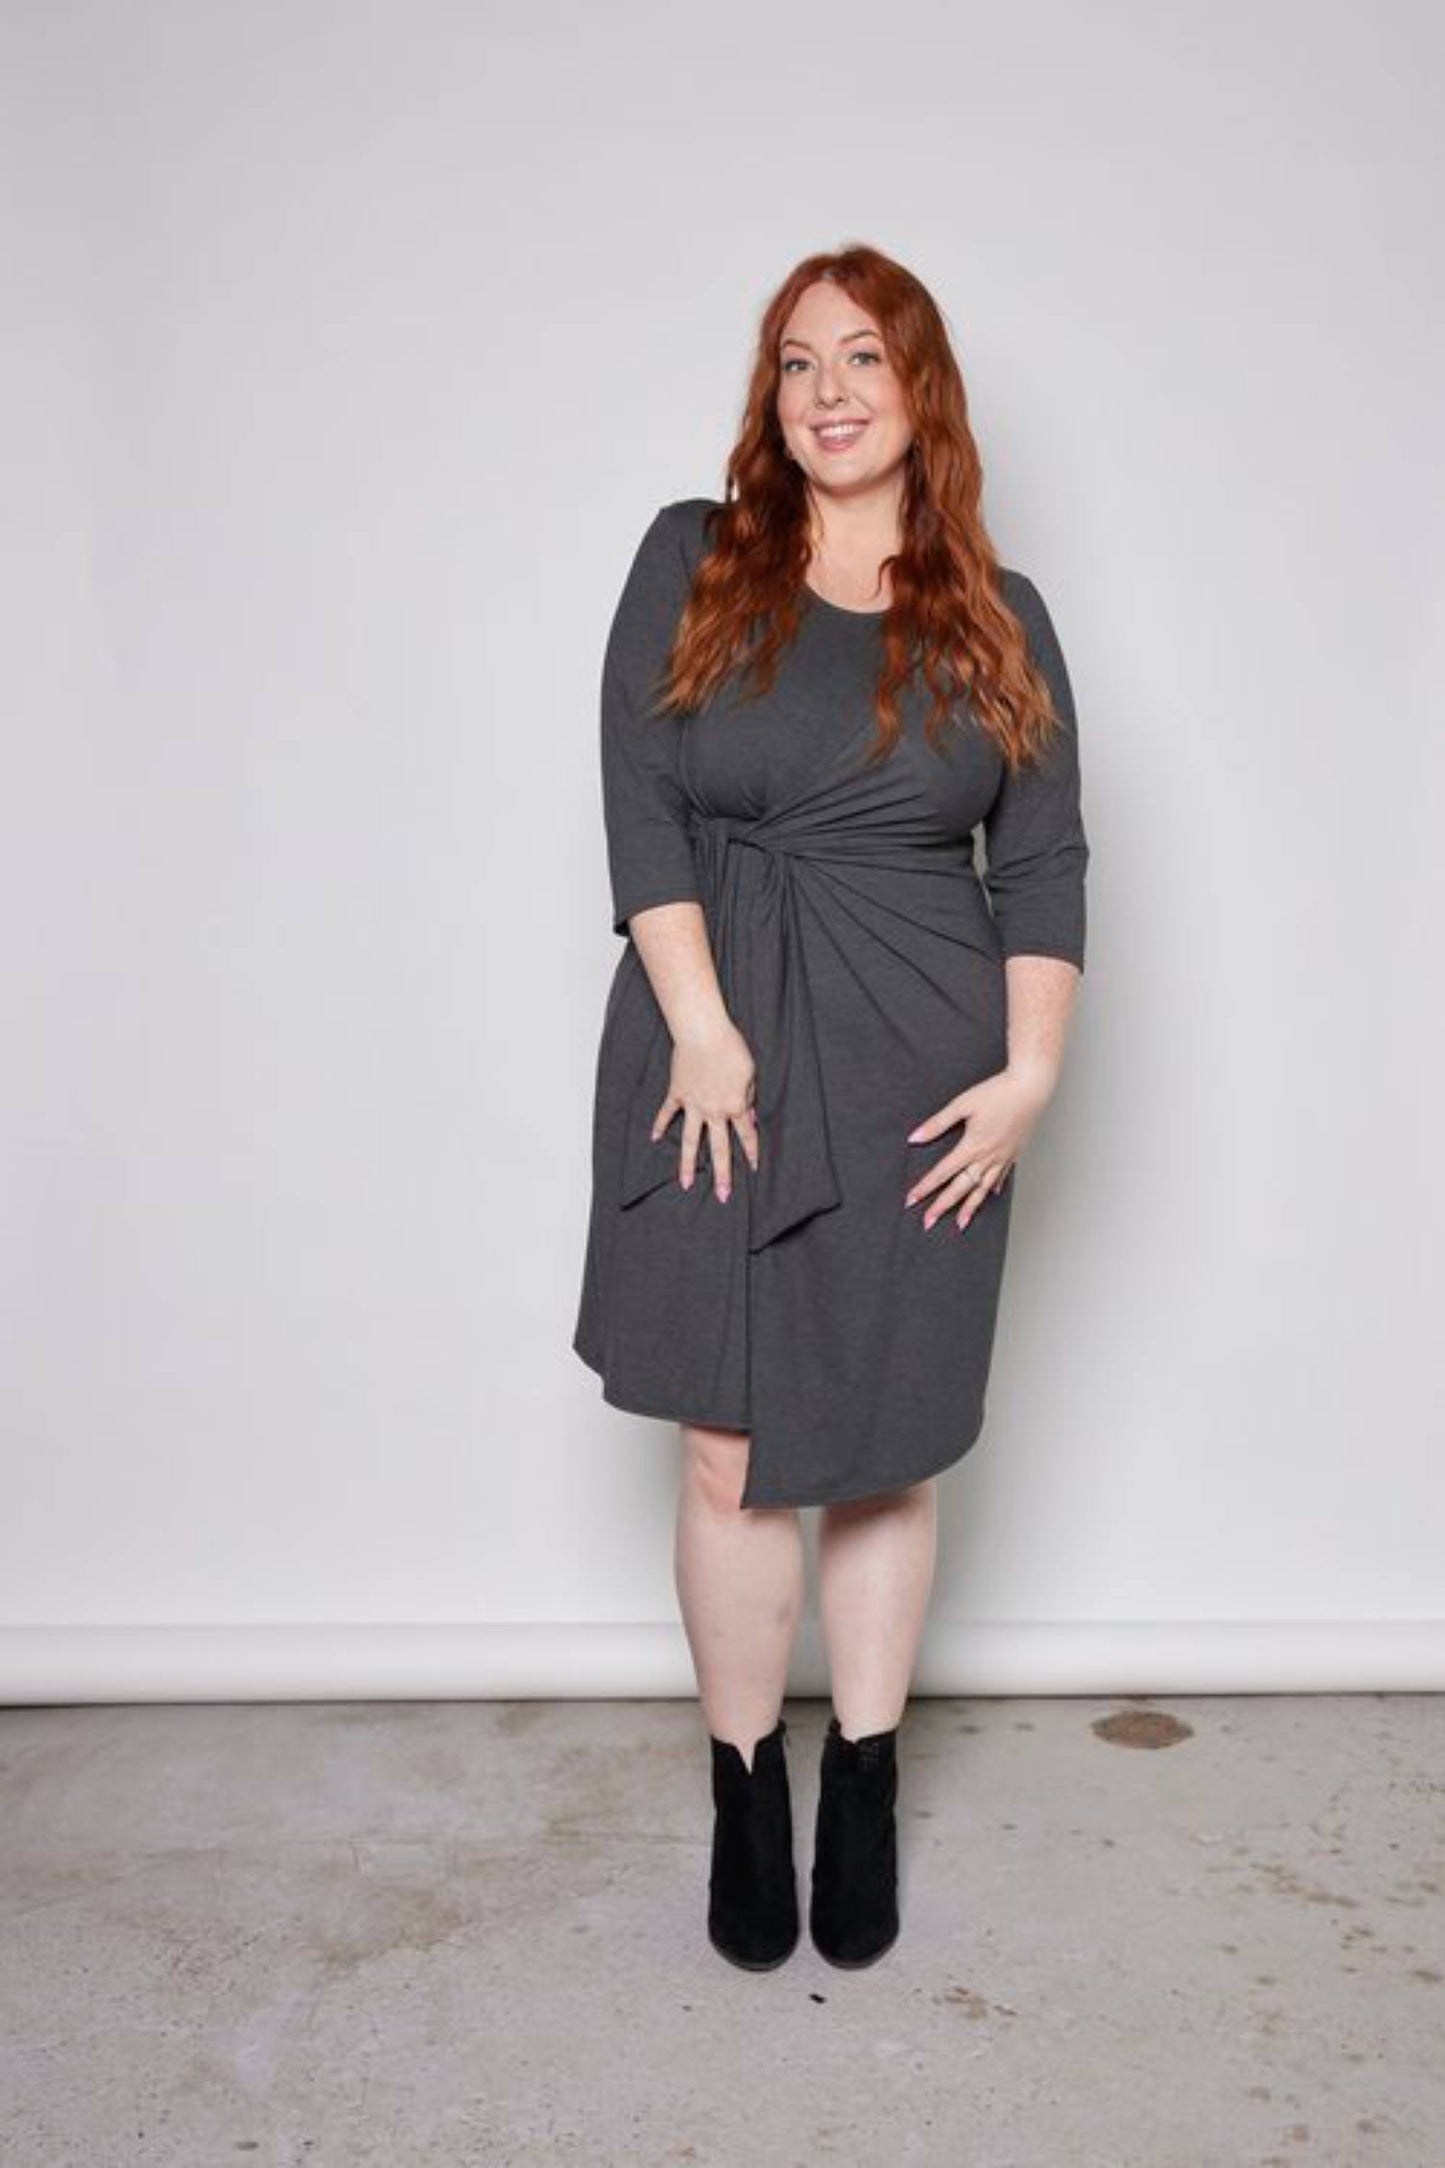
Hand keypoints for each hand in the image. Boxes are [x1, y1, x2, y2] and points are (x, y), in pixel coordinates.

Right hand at [652, 1018, 760, 1201]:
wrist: (703, 1031)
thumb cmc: (731, 1048)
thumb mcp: (750, 1073)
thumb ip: (748, 1098)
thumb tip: (749, 1119)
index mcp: (734, 1106)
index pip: (746, 1135)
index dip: (752, 1152)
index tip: (756, 1170)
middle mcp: (713, 1111)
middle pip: (719, 1149)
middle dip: (723, 1174)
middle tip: (724, 1197)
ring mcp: (692, 1104)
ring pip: (689, 1141)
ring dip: (687, 1164)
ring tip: (686, 1185)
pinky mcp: (676, 1093)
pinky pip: (667, 1113)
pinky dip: (658, 1125)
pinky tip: (652, 1139)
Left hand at [904, 1060, 1057, 1230]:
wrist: (1032, 1087)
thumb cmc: (998, 1092)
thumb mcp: (962, 1104)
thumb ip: (937, 1123)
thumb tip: (914, 1138)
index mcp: (972, 1146)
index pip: (942, 1172)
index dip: (925, 1187)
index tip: (911, 1200)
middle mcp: (987, 1157)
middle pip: (960, 1188)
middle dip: (942, 1207)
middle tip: (928, 1223)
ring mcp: (1003, 1157)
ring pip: (982, 1189)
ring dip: (969, 1207)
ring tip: (959, 1224)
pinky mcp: (1014, 1153)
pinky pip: (1001, 1177)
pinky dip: (992, 1188)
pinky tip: (989, 1195)